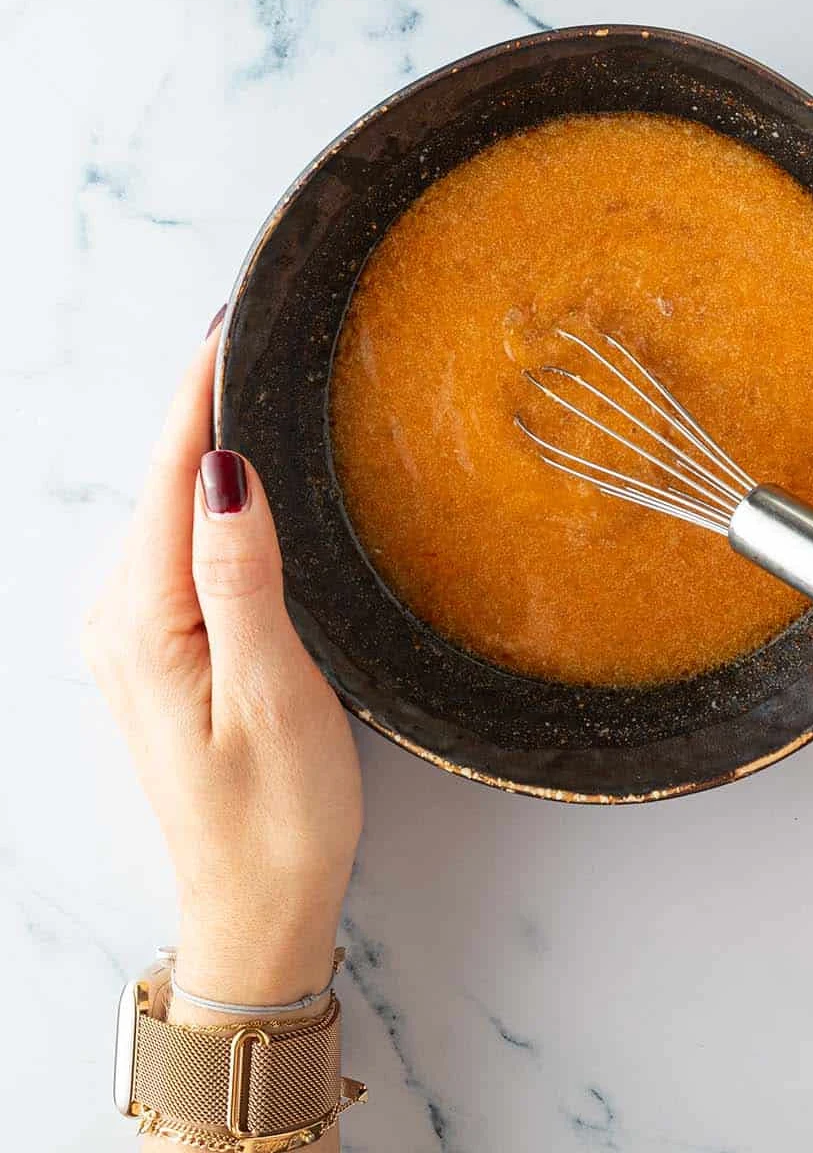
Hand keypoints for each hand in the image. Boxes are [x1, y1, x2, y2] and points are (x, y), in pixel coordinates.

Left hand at [84, 325, 362, 1016]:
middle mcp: (121, 618)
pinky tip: (242, 475)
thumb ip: (243, 577)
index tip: (233, 317)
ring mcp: (133, 634)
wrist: (257, 910)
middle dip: (206, 400)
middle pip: (164, 481)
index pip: (172, 473)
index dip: (201, 390)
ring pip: (170, 509)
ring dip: (208, 443)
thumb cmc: (277, 817)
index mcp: (145, 621)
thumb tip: (225, 470)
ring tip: (257, 378)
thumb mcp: (274, 694)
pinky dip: (208, 495)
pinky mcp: (158, 648)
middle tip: (261, 329)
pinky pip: (177, 545)